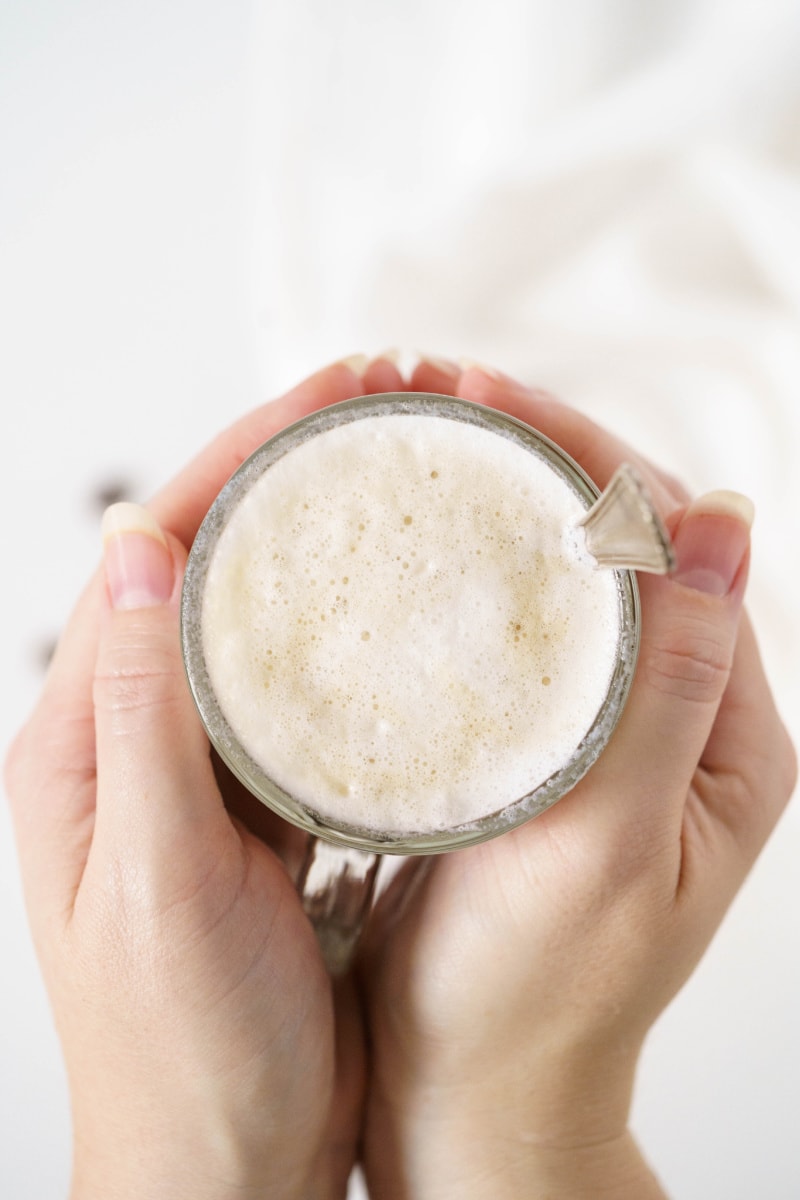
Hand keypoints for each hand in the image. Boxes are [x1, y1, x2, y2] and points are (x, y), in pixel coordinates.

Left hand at [4, 355, 404, 1199]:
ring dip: (330, 552)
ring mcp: (207, 774)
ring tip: (406, 486)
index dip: (235, 466)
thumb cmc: (176, 1052)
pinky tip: (411, 618)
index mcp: (84, 743)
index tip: (321, 397)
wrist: (220, 1169)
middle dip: (293, 481)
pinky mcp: (266, 812)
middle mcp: (141, 741)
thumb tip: (140, 547)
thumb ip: (141, 715)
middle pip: (215, 573)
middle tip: (382, 411)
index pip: (153, 563)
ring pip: (268, 627)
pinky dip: (357, 645)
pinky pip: (309, 701)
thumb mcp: (147, 878)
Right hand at [360, 361, 796, 1199]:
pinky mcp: (532, 748)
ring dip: (495, 502)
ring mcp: (597, 728)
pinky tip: (408, 545)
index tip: (489, 397)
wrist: (475, 1095)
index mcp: (722, 732)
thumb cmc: (537, 1000)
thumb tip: (719, 521)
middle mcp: (669, 716)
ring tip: (416, 444)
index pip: (671, 544)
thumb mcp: (612, 845)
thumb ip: (667, 684)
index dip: (584, 455)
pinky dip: (464, 574)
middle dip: (532, 456)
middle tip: (435, 395)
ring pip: (558, 577)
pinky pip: (511, 631)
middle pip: (616, 542)